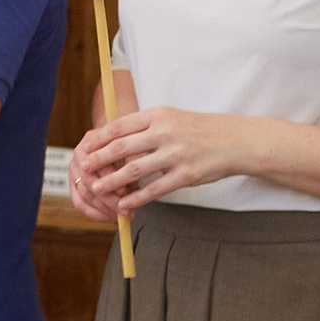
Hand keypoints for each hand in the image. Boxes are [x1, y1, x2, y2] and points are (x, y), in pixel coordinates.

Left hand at [75, 106, 271, 211]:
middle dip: (98, 159)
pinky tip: (124, 204)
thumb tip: (113, 136)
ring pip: (135, 170)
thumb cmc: (200, 129)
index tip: (85, 147)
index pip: (119, 126)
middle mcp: (165, 133)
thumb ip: (145, 126)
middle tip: (84, 168)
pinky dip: (137, 198)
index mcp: (158, 115)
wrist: (236, 141)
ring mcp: (176, 154)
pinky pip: (156, 189)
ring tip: (97, 188)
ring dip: (112, 181)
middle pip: (122, 147)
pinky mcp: (186, 175)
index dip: (99, 139)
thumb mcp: (172, 117)